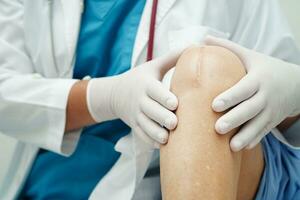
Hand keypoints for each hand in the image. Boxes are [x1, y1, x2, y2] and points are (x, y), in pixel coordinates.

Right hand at [87, 51, 180, 147]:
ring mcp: (136, 116)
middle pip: (150, 111)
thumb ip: (173, 57)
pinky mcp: (135, 126)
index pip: (154, 91)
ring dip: (156, 134)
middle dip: (162, 118)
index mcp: (146, 85)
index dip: (163, 97)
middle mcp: (140, 101)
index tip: (175, 103)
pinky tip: (162, 146)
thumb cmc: (140, 79)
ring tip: (167, 139)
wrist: (116, 94)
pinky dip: (150, 141)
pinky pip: (142, 136)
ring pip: (145, 126)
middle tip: (175, 123)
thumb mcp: (153, 66)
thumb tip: (196, 45)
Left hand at [205, 36, 299, 151]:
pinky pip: (263, 132)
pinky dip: (254, 140)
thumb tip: (203, 38)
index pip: (244, 89)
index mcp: (258, 79)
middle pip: (250, 110)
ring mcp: (271, 111)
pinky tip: (242, 149)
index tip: (214, 105)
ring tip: (231, 147)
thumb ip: (228, 48)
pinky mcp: (272, 121)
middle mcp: (265, 96)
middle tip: (217, 128)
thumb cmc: (265, 68)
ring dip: (245, 136)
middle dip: (235, 119)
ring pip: (258, 125)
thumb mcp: (250, 56)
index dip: (230, 97)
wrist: (295, 83)